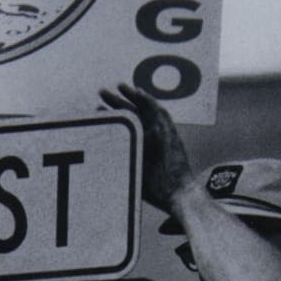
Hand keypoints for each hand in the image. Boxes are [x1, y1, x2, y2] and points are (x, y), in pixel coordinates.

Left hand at [99, 82, 193, 221]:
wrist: (179, 194)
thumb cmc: (161, 190)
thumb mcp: (140, 173)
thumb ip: (126, 161)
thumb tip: (103, 157)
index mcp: (149, 143)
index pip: (130, 122)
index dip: (116, 114)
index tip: (102, 107)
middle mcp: (156, 135)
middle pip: (134, 112)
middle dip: (117, 102)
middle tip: (102, 92)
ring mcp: (162, 134)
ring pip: (144, 109)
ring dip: (131, 96)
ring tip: (117, 86)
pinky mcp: (166, 135)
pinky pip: (157, 113)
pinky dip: (148, 101)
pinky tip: (137, 92)